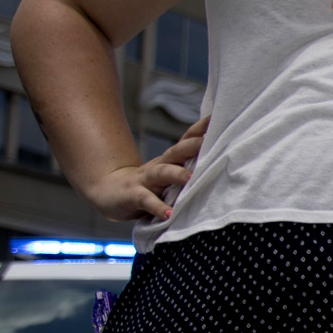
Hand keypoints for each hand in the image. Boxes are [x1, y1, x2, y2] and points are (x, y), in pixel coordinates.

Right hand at [88, 115, 207, 222]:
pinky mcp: (133, 196)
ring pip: (162, 173)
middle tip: (208, 143)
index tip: (218, 118)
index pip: (187, 140)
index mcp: (170, 159)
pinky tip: (169, 214)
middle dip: (192, 146)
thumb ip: (189, 165)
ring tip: (190, 178)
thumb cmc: (149, 183)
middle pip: (176, 152)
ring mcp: (145, 180)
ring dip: (176, 174)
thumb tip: (223, 158)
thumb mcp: (169, 172)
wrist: (110, 190)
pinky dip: (158, 207)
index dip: (201, 129)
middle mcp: (159, 166)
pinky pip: (147, 201)